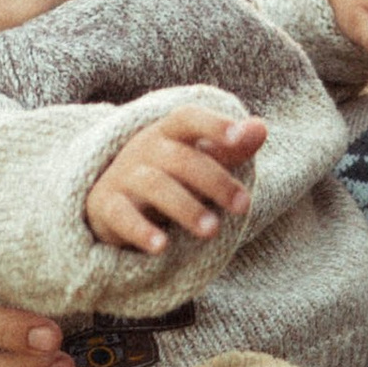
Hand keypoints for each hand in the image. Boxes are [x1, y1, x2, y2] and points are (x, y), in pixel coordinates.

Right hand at [86, 102, 266, 253]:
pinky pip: (122, 216)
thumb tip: (261, 128)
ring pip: (155, 186)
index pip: (188, 118)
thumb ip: (231, 147)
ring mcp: (123, 177)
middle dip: (215, 182)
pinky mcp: (106, 206)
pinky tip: (162, 247)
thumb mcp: (198, 158)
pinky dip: (141, 231)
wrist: (108, 198)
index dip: (213, 125)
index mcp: (168, 133)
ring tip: (212, 231)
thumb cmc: (167, 175)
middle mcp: (144, 150)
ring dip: (186, 208)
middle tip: (243, 207)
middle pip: (180, 159)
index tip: (238, 138)